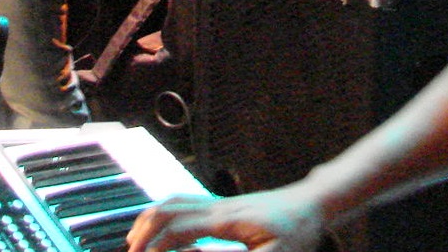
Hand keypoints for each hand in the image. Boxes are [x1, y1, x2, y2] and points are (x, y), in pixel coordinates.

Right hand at [126, 186, 324, 251]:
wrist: (310, 204)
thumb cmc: (295, 232)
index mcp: (226, 219)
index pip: (178, 229)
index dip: (155, 248)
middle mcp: (217, 205)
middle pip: (167, 208)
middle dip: (143, 232)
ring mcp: (219, 202)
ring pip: (173, 200)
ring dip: (150, 219)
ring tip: (136, 242)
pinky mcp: (223, 205)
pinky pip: (184, 202)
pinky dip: (164, 214)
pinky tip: (163, 231)